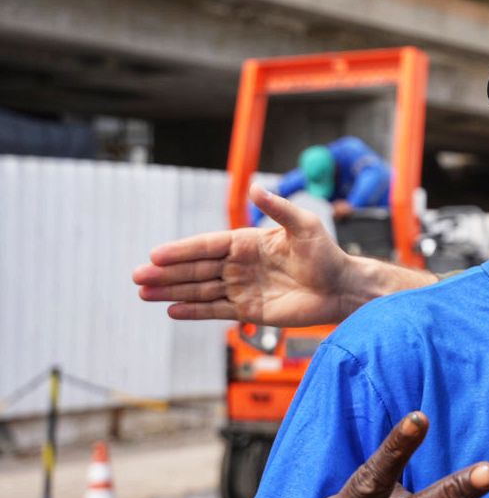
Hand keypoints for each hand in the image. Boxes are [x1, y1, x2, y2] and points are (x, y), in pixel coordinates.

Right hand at [133, 184, 356, 325]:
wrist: (342, 288)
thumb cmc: (326, 254)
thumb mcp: (304, 226)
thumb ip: (278, 208)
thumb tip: (254, 186)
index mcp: (248, 242)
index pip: (207, 246)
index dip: (182, 251)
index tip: (156, 255)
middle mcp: (240, 265)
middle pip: (196, 269)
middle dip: (167, 273)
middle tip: (138, 277)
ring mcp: (242, 288)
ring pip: (200, 290)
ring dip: (172, 291)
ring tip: (144, 293)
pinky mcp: (249, 311)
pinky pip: (216, 310)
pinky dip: (194, 310)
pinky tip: (172, 310)